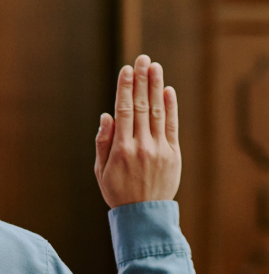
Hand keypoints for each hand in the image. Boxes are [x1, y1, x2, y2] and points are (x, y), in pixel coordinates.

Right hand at [94, 55, 180, 208]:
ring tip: (155, 67)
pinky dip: (171, 107)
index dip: (125, 89)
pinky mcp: (173, 153)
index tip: (126, 70)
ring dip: (157, 87)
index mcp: (121, 149)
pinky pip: (172, 125)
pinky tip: (168, 90)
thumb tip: (107, 116)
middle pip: (142, 106)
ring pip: (158, 111)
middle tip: (142, 59)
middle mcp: (141, 146)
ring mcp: (159, 149)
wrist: (144, 214)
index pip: (124, 111)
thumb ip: (103, 142)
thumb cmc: (117, 191)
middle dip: (141, 80)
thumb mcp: (101, 170)